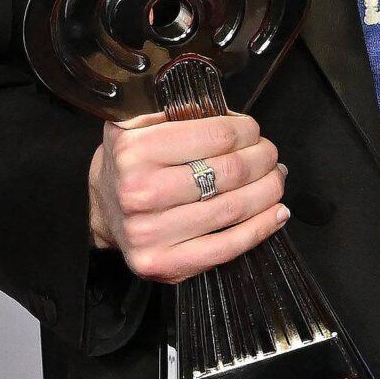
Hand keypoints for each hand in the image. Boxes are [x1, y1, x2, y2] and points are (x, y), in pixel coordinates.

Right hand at [89, 110, 288, 283]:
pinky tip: (276, 214)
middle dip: (263, 160)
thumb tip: (238, 120)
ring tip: (276, 179)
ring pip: (234, 208)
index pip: (217, 136)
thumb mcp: (143, 124)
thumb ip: (184, 114)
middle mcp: (138, 192)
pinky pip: (226, 247)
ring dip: (268, 191)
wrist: (103, 210)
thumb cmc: (133, 164)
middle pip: (230, 172)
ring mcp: (149, 233)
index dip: (247, 131)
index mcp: (134, 150)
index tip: (253, 131)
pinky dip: (260, 229)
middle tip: (270, 155)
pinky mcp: (161, 263)